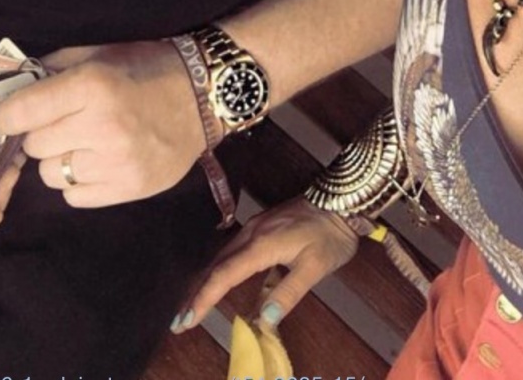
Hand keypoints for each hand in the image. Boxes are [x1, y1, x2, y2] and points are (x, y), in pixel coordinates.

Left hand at [0, 40, 205, 205]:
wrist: (203, 95)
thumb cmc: (144, 67)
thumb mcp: (97, 53)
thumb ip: (50, 68)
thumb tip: (7, 85)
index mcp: (91, 85)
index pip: (20, 112)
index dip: (6, 114)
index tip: (9, 114)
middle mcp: (101, 126)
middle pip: (34, 146)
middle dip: (40, 133)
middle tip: (62, 122)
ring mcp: (117, 162)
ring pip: (51, 175)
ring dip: (60, 159)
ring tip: (85, 141)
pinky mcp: (129, 189)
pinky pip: (75, 196)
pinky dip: (80, 180)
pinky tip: (99, 160)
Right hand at [172, 198, 358, 331]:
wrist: (341, 201)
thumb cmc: (330, 236)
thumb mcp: (315, 268)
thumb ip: (288, 293)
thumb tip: (263, 320)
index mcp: (261, 245)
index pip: (224, 275)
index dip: (203, 299)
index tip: (186, 321)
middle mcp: (250, 234)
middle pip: (215, 266)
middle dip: (196, 294)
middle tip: (180, 322)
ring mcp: (254, 228)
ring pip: (221, 257)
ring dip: (205, 282)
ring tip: (192, 307)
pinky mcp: (260, 227)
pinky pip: (231, 251)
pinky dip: (219, 270)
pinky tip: (217, 282)